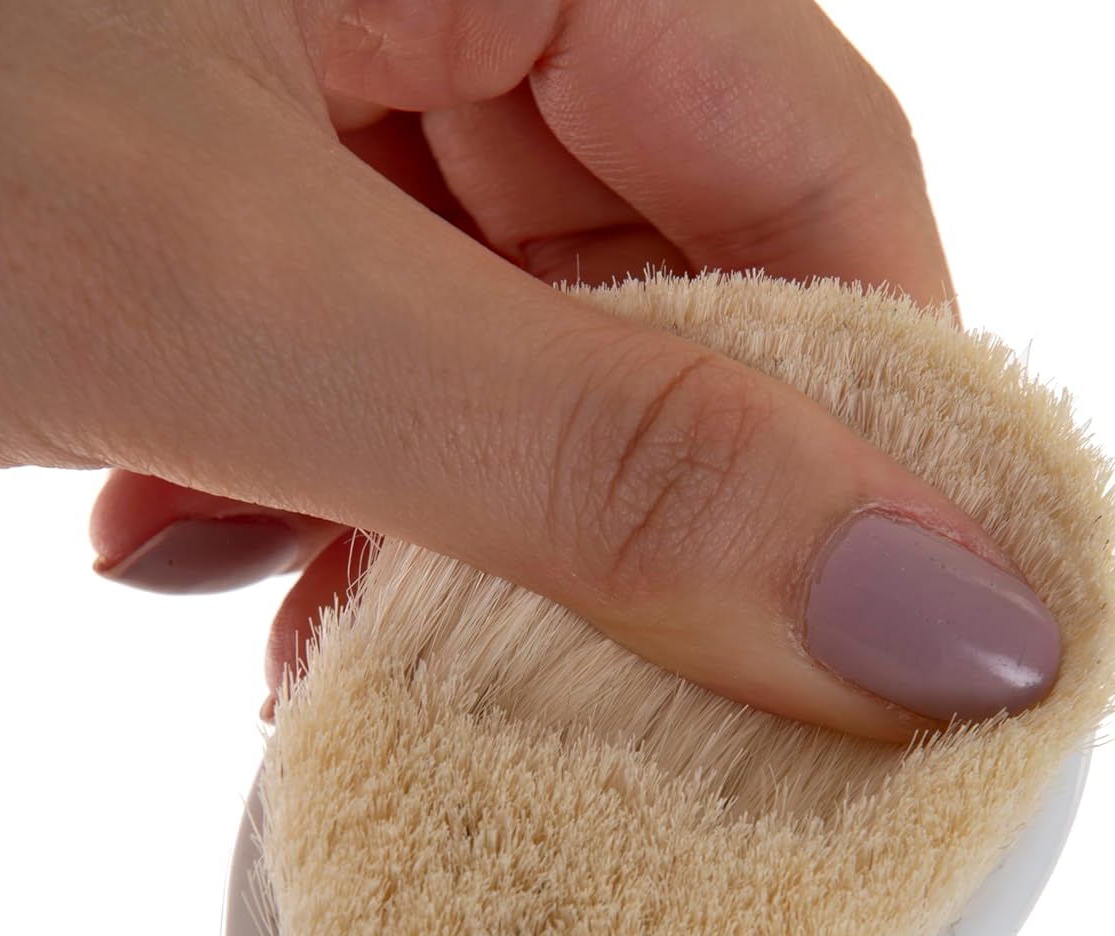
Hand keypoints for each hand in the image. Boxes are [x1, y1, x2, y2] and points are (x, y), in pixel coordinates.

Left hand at [0, 0, 1059, 743]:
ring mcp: (322, 70)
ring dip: (433, 526)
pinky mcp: (218, 174)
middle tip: (577, 687)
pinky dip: (313, 486)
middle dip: (615, 517)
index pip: (823, 178)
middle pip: (661, 283)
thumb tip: (914, 613)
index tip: (893, 645)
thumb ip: (586, 461)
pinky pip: (362, 356)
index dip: (880, 430)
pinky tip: (201, 542)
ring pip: (500, 346)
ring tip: (311, 623)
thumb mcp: (221, 292)